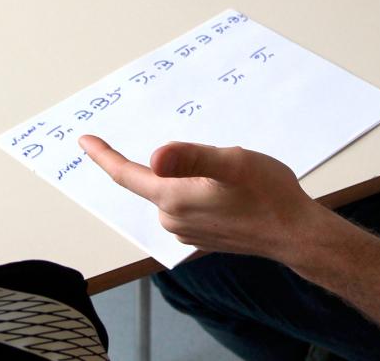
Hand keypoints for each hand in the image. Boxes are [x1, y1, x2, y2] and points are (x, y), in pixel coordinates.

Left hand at [79, 135, 322, 259]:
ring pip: (171, 193)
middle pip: (152, 183)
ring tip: (224, 173)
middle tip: (204, 153)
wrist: (295, 234)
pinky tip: (223, 189)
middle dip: (164, 163)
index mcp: (173, 199)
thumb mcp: (232, 162)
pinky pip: (185, 206)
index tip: (84, 141)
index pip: (127, 176)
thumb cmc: (268, 194)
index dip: (104, 157)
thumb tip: (155, 157)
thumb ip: (192, 157)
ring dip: (184, 177)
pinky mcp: (202, 237)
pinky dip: (193, 191)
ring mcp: (187, 232)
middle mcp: (173, 220)